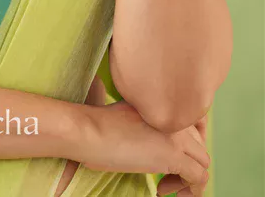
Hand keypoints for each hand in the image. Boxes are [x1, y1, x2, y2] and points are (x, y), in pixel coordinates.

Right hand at [80, 101, 209, 194]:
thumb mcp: (130, 115)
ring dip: (187, 179)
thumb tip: (153, 143)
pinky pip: (198, 179)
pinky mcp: (173, 156)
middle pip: (200, 145)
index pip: (196, 124)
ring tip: (164, 186)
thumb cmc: (99, 126)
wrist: (88, 130)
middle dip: (187, 164)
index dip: (189, 145)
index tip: (174, 159)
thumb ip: (150, 122)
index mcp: (165, 104)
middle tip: (166, 176)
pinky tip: (161, 190)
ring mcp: (176, 136)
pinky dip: (188, 191)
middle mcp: (175, 117)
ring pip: (203, 162)